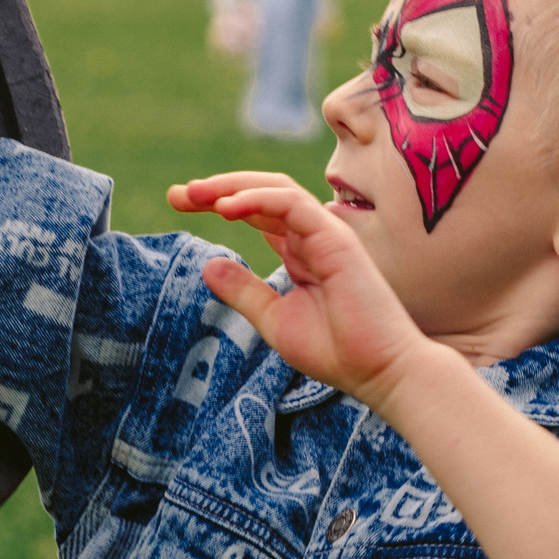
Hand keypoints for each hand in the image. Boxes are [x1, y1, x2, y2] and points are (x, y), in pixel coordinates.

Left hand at [168, 172, 438, 407]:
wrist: (380, 371)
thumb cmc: (338, 350)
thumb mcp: (276, 320)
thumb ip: (245, 292)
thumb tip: (209, 265)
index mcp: (299, 251)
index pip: (256, 212)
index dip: (218, 202)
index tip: (177, 202)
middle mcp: (311, 235)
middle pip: (262, 193)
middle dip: (218, 187)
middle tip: (177, 193)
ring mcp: (325, 233)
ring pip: (276, 189)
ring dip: (233, 186)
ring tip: (196, 194)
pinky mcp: (335, 238)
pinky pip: (293, 204)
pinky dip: (258, 199)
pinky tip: (228, 207)